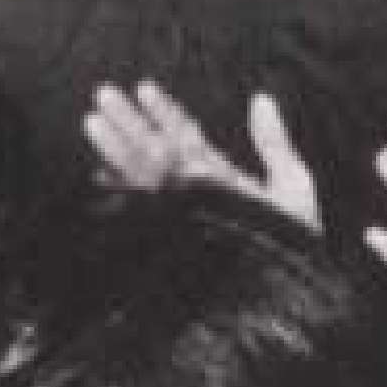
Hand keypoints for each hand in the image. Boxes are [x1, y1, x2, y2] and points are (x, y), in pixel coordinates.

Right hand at [82, 83, 320, 222]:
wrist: (286, 298)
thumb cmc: (294, 244)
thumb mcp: (292, 186)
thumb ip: (274, 143)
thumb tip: (261, 97)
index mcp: (220, 179)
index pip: (186, 137)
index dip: (165, 112)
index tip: (144, 87)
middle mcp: (195, 194)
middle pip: (156, 150)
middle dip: (130, 122)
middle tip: (103, 92)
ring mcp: (184, 215)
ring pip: (145, 175)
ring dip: (118, 148)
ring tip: (93, 122)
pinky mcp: (177, 238)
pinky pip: (145, 210)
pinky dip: (122, 193)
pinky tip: (100, 179)